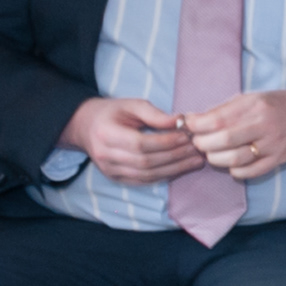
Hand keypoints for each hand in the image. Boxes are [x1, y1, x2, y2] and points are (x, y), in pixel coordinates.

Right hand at [62, 96, 200, 183]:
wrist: (86, 127)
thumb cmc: (112, 112)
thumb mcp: (131, 105)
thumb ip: (155, 114)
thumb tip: (180, 121)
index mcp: (106, 134)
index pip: (140, 143)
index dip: (166, 142)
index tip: (188, 136)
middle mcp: (105, 155)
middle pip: (145, 161)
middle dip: (175, 157)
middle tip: (199, 150)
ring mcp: (110, 170)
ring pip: (146, 175)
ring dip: (175, 169)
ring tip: (196, 161)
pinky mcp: (116, 178)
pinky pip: (143, 181)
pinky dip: (165, 176)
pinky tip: (182, 169)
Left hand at [180, 88, 285, 182]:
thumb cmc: (274, 105)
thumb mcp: (249, 98)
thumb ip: (222, 110)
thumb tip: (192, 120)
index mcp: (254, 106)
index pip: (217, 119)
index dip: (196, 126)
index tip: (188, 126)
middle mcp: (263, 126)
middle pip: (223, 140)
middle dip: (202, 144)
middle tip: (198, 142)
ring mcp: (272, 145)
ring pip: (234, 159)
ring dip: (215, 159)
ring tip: (212, 154)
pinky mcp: (278, 160)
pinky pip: (248, 173)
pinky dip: (234, 171)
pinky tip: (231, 164)